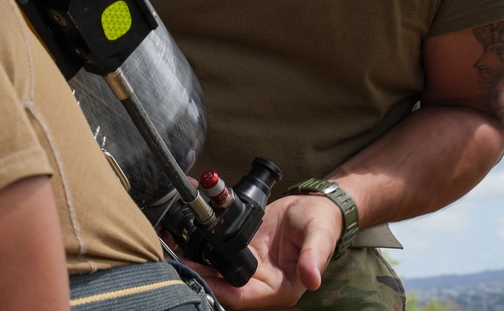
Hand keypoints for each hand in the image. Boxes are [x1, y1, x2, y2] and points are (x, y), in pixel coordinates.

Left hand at [191, 193, 343, 308]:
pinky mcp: (247, 254)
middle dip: (204, 280)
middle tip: (182, 265)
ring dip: (202, 269)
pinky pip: (224, 258)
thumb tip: (312, 280)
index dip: (221, 291)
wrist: (316, 206)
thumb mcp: (320, 236)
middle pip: (227, 290)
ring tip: (181, 256)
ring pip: (222, 276)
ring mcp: (254, 269)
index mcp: (283, 288)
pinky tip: (194, 246)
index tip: (201, 279)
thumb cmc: (322, 223)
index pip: (245, 297)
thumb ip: (313, 257)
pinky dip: (209, 255)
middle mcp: (265, 284)